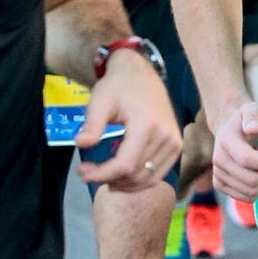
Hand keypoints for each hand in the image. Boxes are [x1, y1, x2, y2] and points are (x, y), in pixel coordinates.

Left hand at [76, 49, 182, 191]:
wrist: (142, 75)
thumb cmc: (119, 86)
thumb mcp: (101, 100)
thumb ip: (92, 123)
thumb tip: (80, 144)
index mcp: (148, 125)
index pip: (125, 165)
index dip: (102, 174)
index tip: (82, 172)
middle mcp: (166, 137)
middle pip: (135, 175)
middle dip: (109, 179)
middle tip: (87, 172)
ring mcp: (175, 144)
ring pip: (147, 179)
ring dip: (123, 184)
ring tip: (102, 175)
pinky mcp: (177, 147)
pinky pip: (157, 175)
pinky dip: (138, 181)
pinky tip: (120, 176)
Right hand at [211, 98, 257, 201]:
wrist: (229, 129)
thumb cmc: (246, 120)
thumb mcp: (253, 110)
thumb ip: (254, 116)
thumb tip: (252, 129)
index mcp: (226, 141)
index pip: (248, 160)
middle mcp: (218, 160)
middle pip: (252, 180)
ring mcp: (217, 174)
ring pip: (251, 191)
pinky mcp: (220, 185)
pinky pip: (246, 198)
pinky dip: (256, 188)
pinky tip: (253, 172)